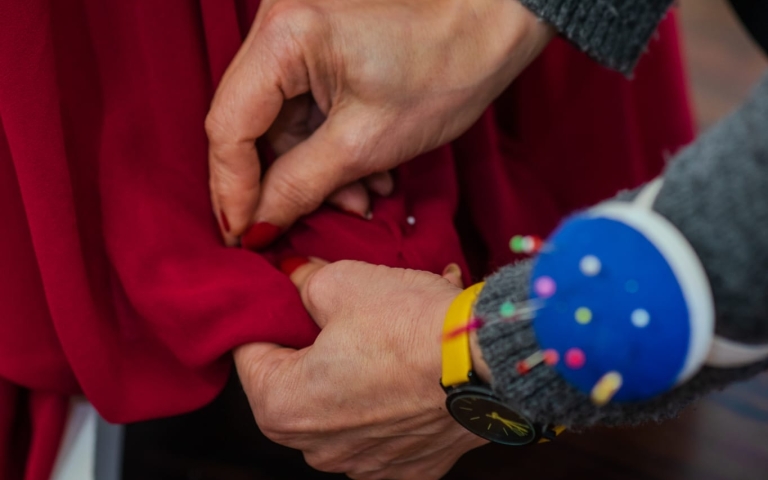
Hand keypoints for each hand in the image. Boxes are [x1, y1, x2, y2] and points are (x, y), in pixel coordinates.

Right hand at [207, 0, 554, 245]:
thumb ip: (301, 185)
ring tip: (361, 197)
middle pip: (250, 123)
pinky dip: (329, 144)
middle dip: (280, 181)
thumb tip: (256, 225)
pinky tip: (367, 172)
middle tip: (300, 224)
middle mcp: (278, 22)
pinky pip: (306, 106)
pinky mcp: (319, 42)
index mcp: (284, 35)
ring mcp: (298, 30)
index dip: (232, 189)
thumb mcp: (368, 141)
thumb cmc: (448, 68)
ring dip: (313, 169)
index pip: (228, 125)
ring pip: (282, 120)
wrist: (496, 19)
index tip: (243, 236)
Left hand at [234, 260, 488, 478]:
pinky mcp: (408, 468)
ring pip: (339, 412)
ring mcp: (364, 464)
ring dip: (351, 379)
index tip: (290, 299)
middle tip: (340, 316)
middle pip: (294, 387)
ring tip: (384, 343)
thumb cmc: (411, 324)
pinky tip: (410, 375)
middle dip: (310, 350)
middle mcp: (316, 449)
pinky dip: (389, 405)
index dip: (269, 317)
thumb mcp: (342, 281)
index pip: (250, 353)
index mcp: (282, 406)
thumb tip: (294, 276)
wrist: (491, 361)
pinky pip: (382, 432)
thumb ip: (303, 281)